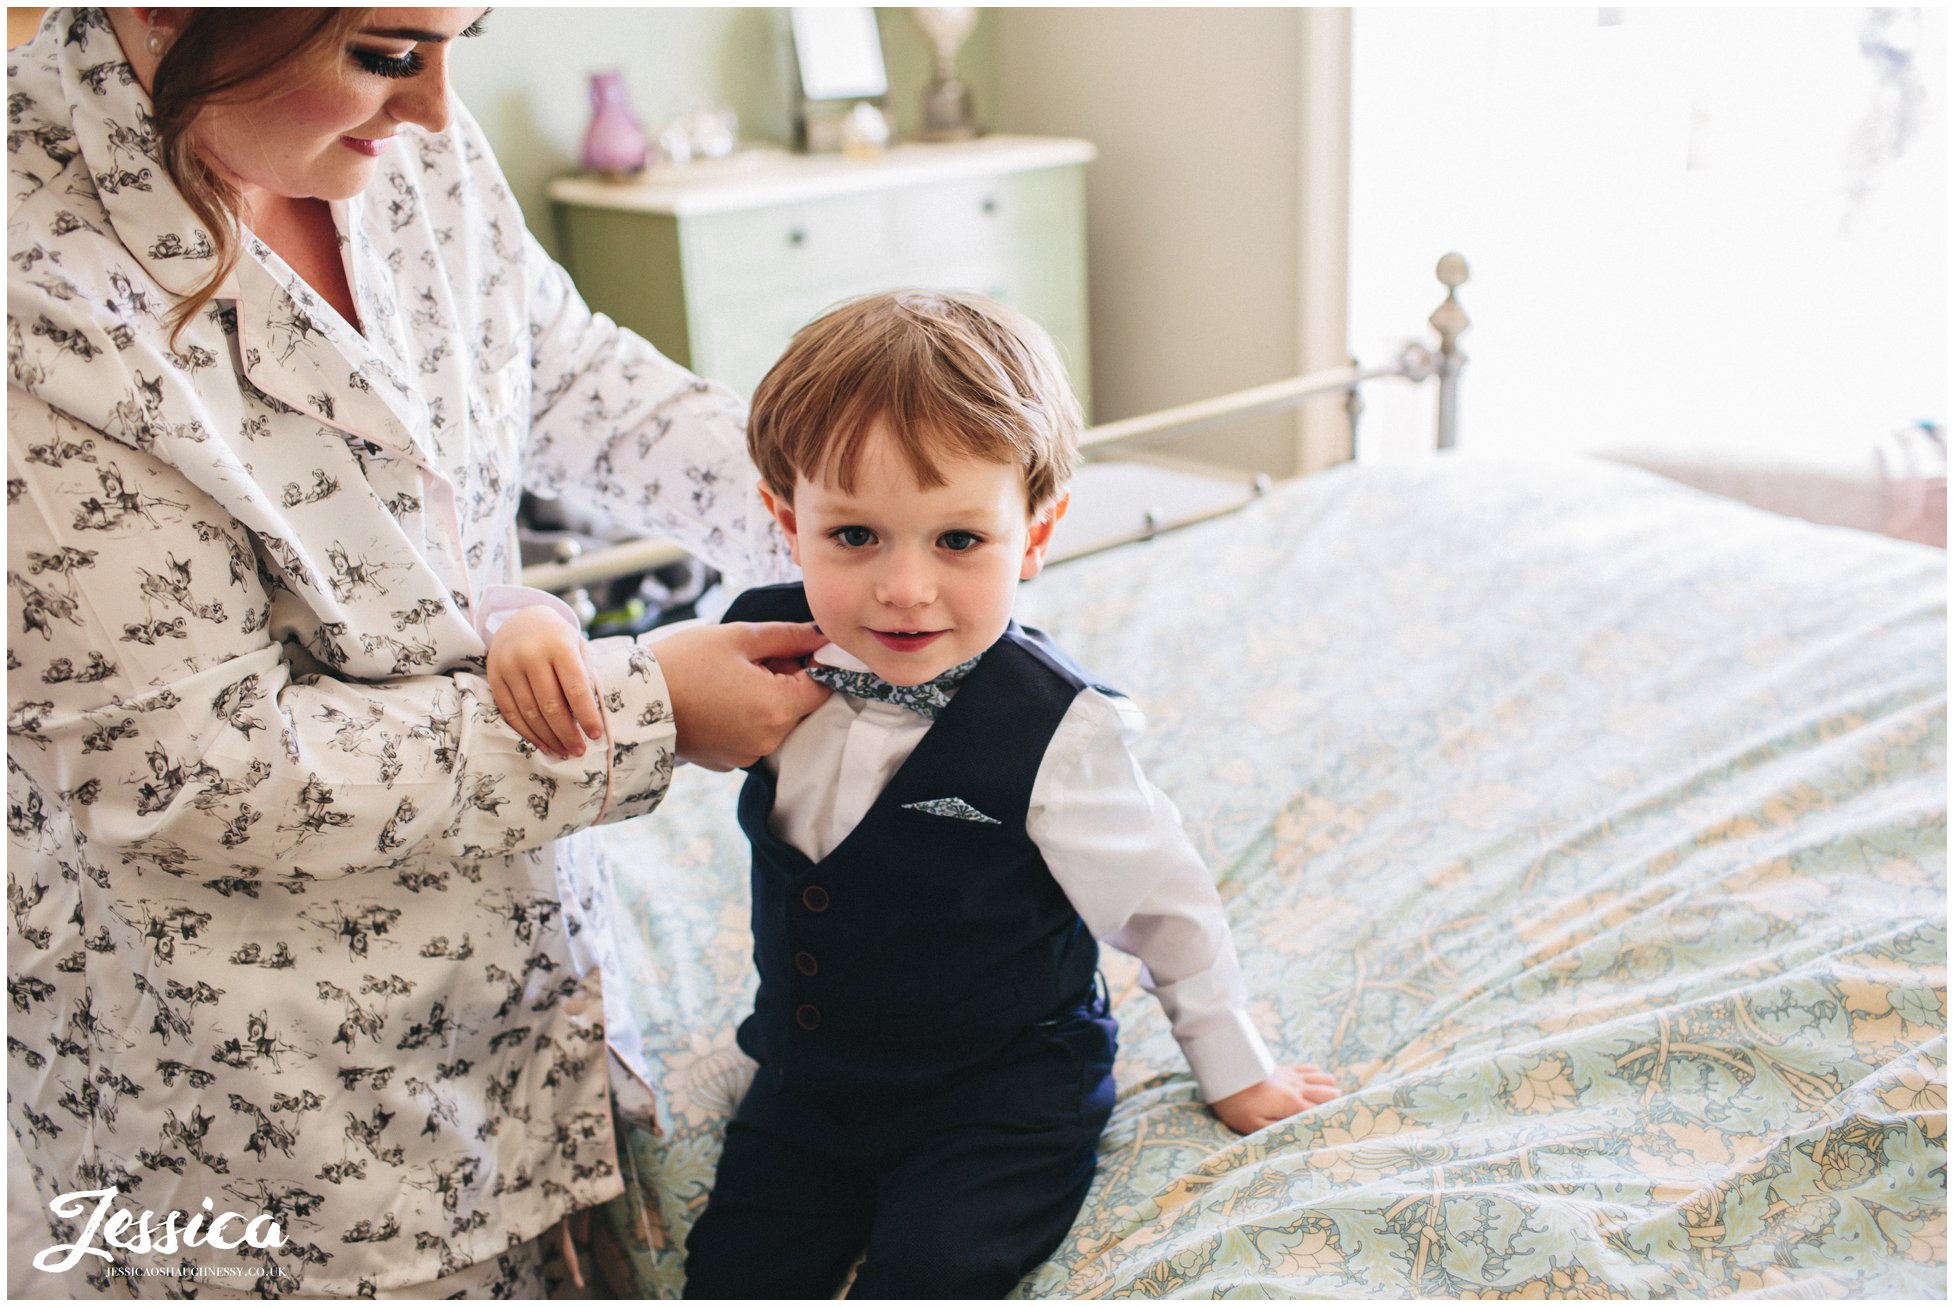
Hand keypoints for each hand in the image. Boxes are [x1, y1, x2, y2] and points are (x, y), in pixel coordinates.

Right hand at [487, 606, 602, 757]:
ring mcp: (509, 666)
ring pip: (529, 712)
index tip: (596, 735)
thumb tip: (595, 715)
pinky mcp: (494, 677)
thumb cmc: (558, 638)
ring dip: (548, 737)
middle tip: (579, 751)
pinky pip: (510, 712)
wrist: (521, 618)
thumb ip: (587, 676)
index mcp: (559, 646)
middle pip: (550, 704)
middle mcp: (531, 655)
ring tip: (563, 751)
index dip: (587, 715)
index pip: (576, 688)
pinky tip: (542, 743)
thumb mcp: (578, 647)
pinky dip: (527, 732)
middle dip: (567, 733)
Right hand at [650, 621, 831, 769]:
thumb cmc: (683, 664)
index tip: (790, 650)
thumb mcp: (738, 637)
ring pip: (775, 721)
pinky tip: (718, 700)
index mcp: (777, 708)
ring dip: (765, 699)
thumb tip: (820, 636)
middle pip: (799, 705)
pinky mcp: (729, 763)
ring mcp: (748, 755)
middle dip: (785, 680)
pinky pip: (752, 736)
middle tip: (750, 660)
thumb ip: (787, 636)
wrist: (631, 704)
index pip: (822, 687)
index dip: (812, 664)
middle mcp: (769, 740)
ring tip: (728, 680)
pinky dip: (745, 718)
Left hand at [1211, 1064, 1341, 1134]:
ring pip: (1323, 1078)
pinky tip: (1316, 1084)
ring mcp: (1291, 1076)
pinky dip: (1318, 1076)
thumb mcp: (1254, 1126)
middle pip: (1329, 1093)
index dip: (1335, 1120)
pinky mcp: (1284, 1069)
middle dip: (1337, 1104)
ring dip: (1330, 1089)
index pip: (1323, 1112)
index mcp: (1291, 1103)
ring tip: (1331, 1103)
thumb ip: (1280, 1130)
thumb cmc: (1235, 1104)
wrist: (1223, 1073)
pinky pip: (1309, 1069)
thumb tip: (1302, 1135)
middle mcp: (1296, 1087)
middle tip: (1341, 1117)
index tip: (1347, 1129)